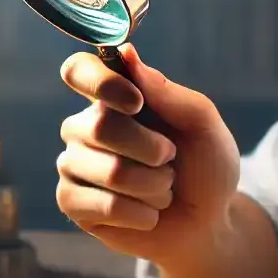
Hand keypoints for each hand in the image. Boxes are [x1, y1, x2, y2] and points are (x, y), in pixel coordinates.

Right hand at [55, 44, 240, 265]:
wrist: (206, 223)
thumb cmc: (204, 167)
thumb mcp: (203, 125)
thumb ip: (169, 92)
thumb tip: (127, 54)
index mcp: (113, 97)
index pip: (78, 70)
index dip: (100, 82)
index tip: (136, 103)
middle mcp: (85, 126)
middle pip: (100, 126)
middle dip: (152, 150)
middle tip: (169, 160)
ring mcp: (74, 164)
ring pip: (110, 171)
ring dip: (154, 186)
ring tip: (162, 189)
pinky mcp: (71, 202)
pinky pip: (104, 206)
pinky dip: (141, 213)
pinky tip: (147, 213)